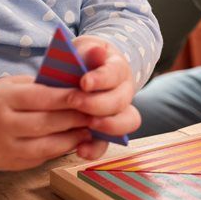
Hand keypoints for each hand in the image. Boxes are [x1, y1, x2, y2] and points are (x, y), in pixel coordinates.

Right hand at [0, 75, 93, 169]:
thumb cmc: (3, 99)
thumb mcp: (15, 84)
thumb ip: (42, 85)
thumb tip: (77, 84)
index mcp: (4, 99)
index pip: (39, 98)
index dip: (65, 98)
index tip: (86, 95)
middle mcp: (2, 125)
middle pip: (44, 123)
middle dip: (73, 118)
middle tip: (95, 113)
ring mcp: (5, 147)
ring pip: (45, 145)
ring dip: (71, 138)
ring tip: (89, 130)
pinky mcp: (11, 163)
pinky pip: (41, 158)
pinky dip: (61, 150)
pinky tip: (75, 141)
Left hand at [69, 35, 140, 159]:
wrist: (81, 73)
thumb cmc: (81, 60)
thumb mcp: (83, 50)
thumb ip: (87, 51)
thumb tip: (96, 51)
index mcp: (118, 68)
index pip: (115, 73)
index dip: (101, 79)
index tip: (84, 82)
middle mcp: (124, 91)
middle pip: (120, 100)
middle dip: (97, 103)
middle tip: (74, 101)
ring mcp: (118, 112)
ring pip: (126, 123)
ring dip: (108, 125)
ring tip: (88, 125)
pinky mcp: (105, 131)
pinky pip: (107, 143)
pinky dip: (96, 149)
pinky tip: (81, 149)